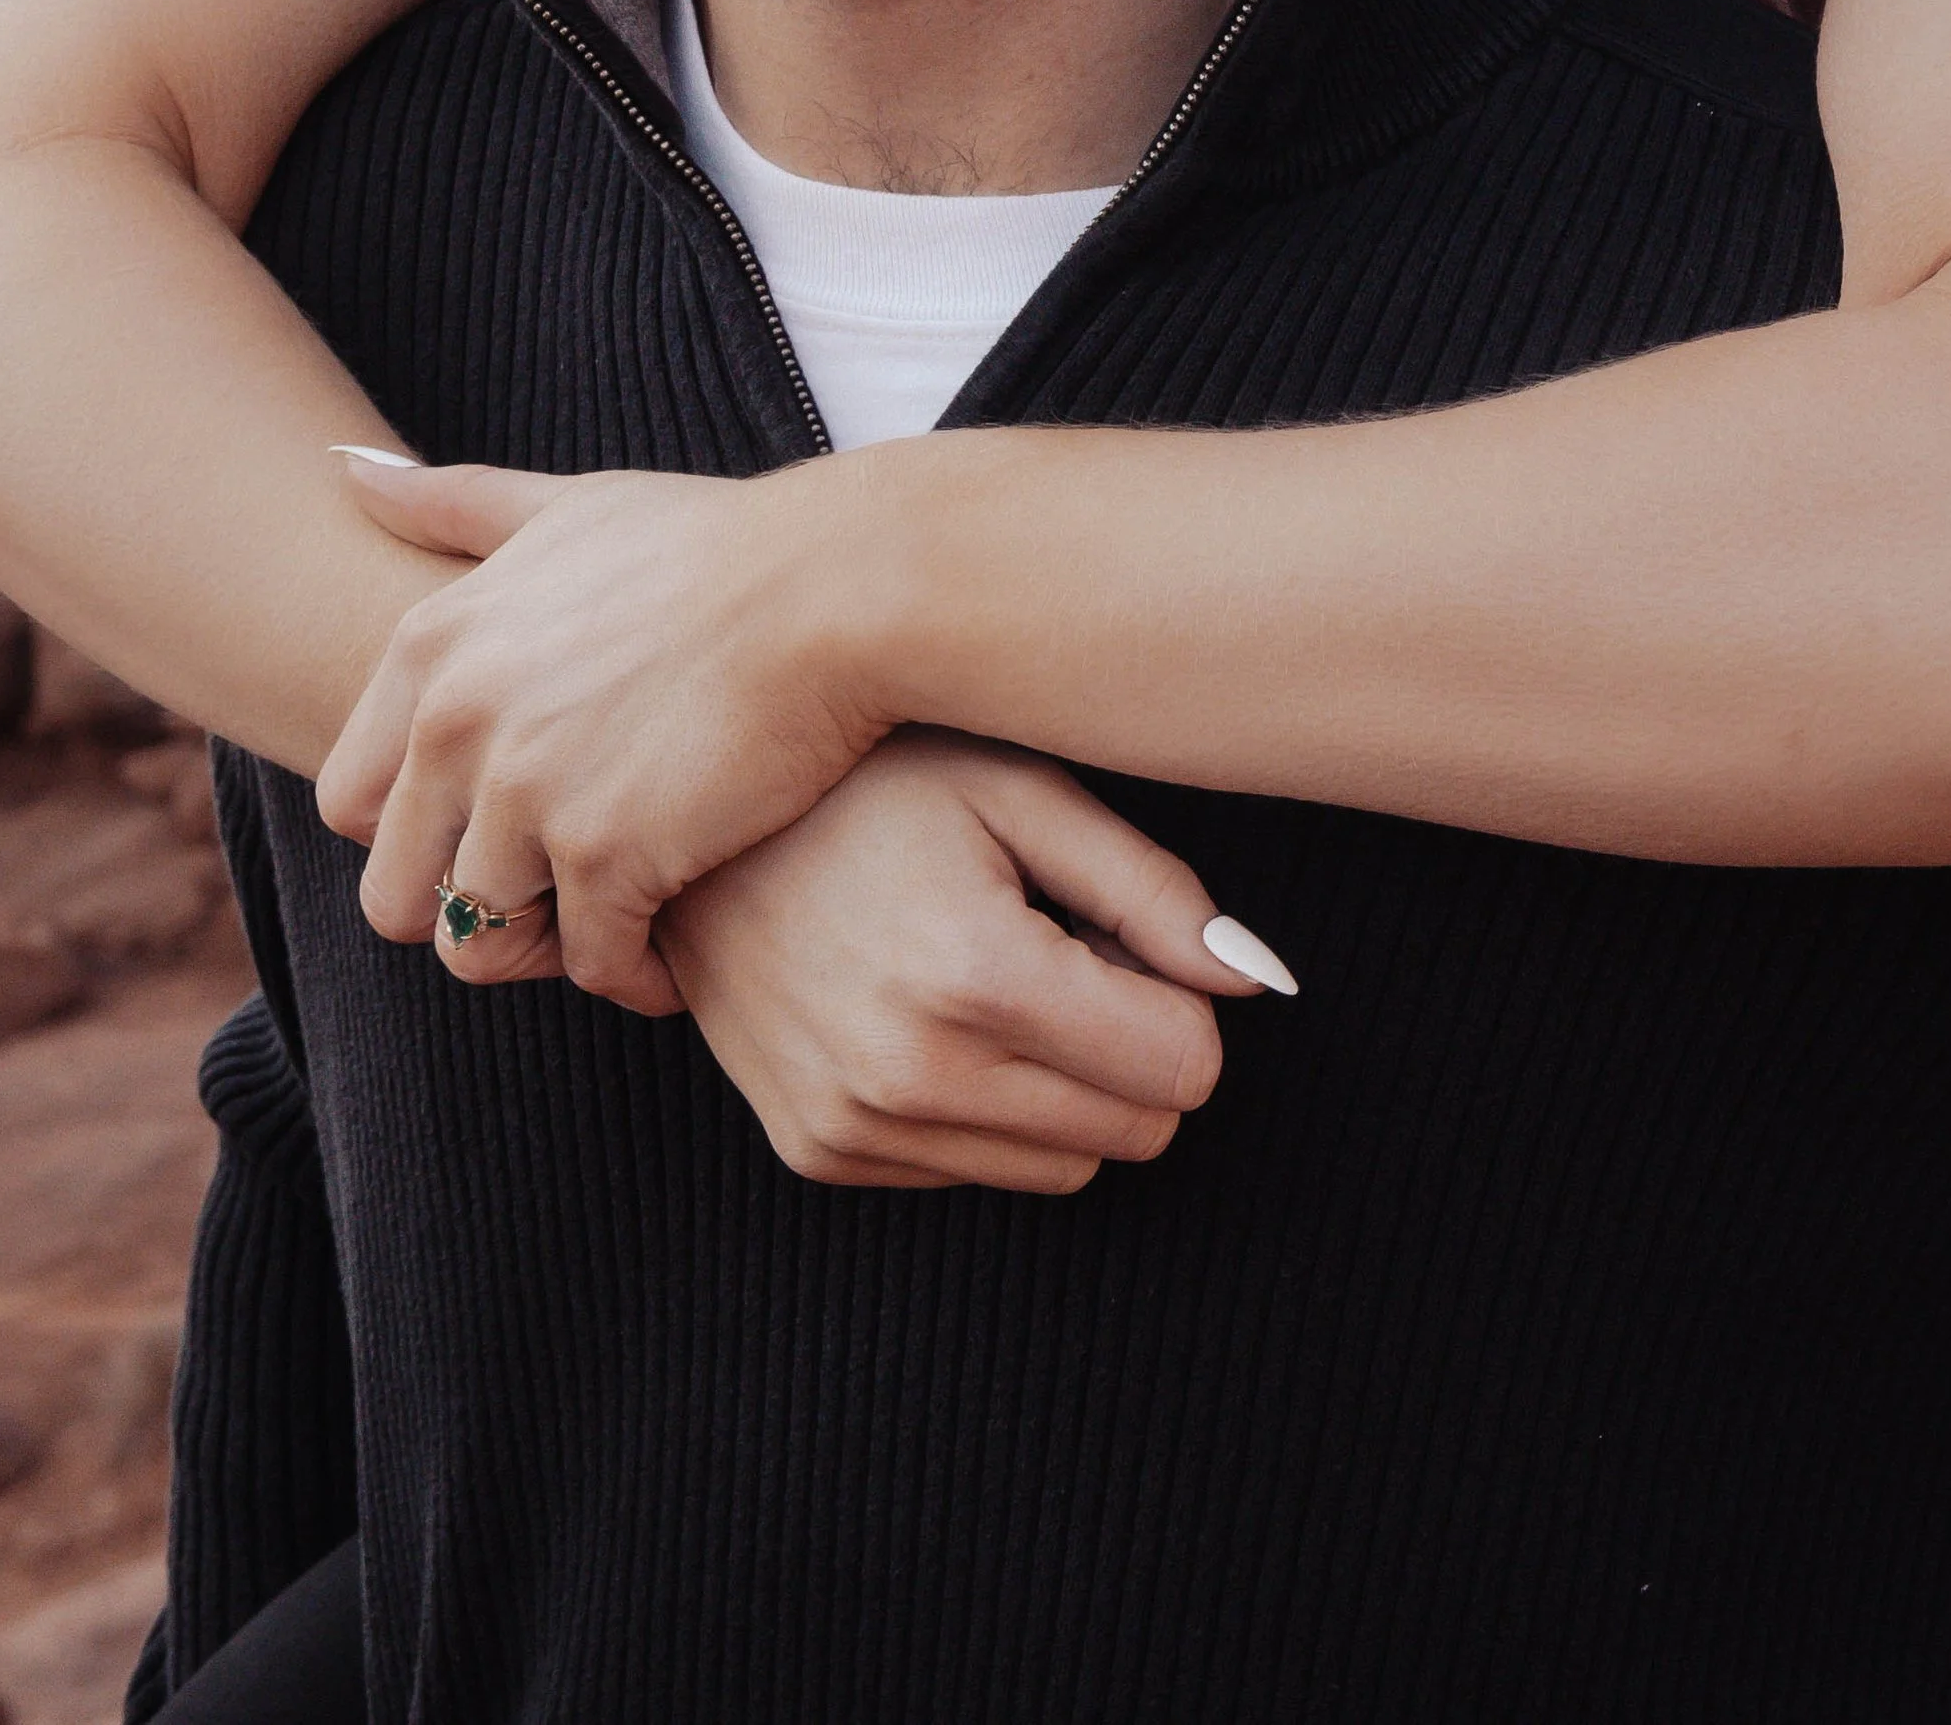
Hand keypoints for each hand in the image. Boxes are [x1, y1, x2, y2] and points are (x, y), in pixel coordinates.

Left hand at [317, 448, 897, 1010]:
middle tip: (561, 897)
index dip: (421, 831)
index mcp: (432, 648)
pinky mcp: (606, 855)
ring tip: (620, 926)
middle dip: (472, 911)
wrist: (837, 585)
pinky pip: (591, 967)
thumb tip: (344, 468)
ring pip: (477, 945)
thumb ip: (453, 504)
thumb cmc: (718, 543)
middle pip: (393, 896)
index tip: (503, 824)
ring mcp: (524, 793)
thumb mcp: (570, 506)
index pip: (350, 800)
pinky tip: (680, 954)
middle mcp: (454, 723)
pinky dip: (636, 975)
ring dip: (551, 951)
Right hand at [661, 728, 1269, 1190]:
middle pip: (1137, 1129)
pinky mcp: (820, 1152)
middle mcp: (913, 1074)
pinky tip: (930, 1010)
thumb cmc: (867, 779)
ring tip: (992, 974)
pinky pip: (975, 1171)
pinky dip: (986, 1106)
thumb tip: (1258, 981)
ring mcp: (857, 1126)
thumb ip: (1152, 891)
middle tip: (1059, 946)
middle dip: (1132, 1044)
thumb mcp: (1019, 790)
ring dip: (1064, 1086)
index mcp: (977, 975)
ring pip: (1066, 1166)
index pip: (1184, 1068)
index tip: (1118, 932)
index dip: (1178, 996)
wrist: (692, 818)